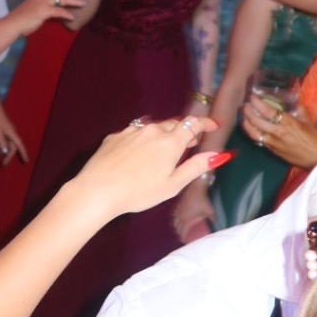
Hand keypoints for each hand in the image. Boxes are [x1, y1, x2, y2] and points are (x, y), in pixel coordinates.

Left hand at [0, 97, 27, 165]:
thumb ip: (1, 143)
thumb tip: (6, 153)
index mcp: (11, 132)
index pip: (19, 145)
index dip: (23, 153)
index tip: (26, 161)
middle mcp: (11, 131)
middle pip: (13, 146)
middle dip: (9, 156)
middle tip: (3, 164)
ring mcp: (7, 128)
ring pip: (8, 142)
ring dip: (5, 151)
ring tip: (0, 159)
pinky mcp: (2, 126)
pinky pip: (4, 138)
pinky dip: (2, 145)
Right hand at [14, 0, 86, 35]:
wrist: (14, 23)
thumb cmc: (24, 16)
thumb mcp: (36, 5)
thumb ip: (47, 4)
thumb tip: (59, 7)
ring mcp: (43, 2)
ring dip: (75, 1)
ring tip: (84, 3)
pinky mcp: (44, 11)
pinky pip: (59, 11)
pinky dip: (67, 14)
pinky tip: (73, 17)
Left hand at [69, 116, 219, 223]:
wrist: (98, 190)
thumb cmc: (139, 192)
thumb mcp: (172, 185)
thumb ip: (195, 167)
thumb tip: (218, 155)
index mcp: (170, 142)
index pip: (193, 124)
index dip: (205, 123)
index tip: (213, 125)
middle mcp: (152, 131)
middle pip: (174, 124)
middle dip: (184, 131)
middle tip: (190, 143)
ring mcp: (131, 131)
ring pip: (153, 128)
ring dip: (163, 135)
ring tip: (164, 150)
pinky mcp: (115, 136)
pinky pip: (135, 133)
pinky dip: (143, 140)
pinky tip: (138, 156)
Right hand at [173, 176, 214, 242]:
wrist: (196, 187)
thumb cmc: (203, 200)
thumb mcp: (210, 211)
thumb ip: (212, 219)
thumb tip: (216, 224)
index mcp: (187, 220)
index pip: (182, 232)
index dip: (183, 238)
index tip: (184, 241)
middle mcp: (180, 217)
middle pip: (177, 228)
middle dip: (179, 233)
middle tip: (183, 236)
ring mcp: (178, 211)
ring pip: (174, 222)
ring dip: (177, 226)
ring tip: (180, 229)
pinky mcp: (178, 205)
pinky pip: (174, 215)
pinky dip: (175, 219)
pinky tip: (178, 218)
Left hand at [241, 94, 316, 169]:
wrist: (316, 158)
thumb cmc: (314, 139)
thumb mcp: (308, 121)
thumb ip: (300, 110)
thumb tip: (295, 103)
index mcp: (287, 123)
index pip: (267, 111)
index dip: (257, 103)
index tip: (252, 97)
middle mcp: (278, 133)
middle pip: (256, 122)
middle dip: (247, 112)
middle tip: (244, 105)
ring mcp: (273, 143)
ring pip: (254, 134)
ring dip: (246, 124)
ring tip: (243, 117)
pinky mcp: (273, 151)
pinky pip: (259, 142)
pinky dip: (252, 134)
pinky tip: (250, 130)